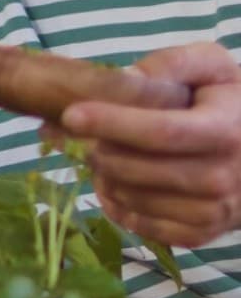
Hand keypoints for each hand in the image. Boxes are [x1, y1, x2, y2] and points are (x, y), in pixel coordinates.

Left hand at [56, 43, 240, 247]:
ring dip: (104, 177)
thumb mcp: (210, 67)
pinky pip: (145, 227)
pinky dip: (118, 207)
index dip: (114, 124)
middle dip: (98, 151)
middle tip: (78, 135)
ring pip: (136, 199)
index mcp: (225, 130)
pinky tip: (111, 183)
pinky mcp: (203, 233)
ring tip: (98, 154)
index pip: (163, 131)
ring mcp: (216, 210)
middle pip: (140, 170)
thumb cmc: (228, 102)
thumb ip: (170, 64)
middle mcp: (224, 176)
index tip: (71, 114)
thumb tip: (127, 78)